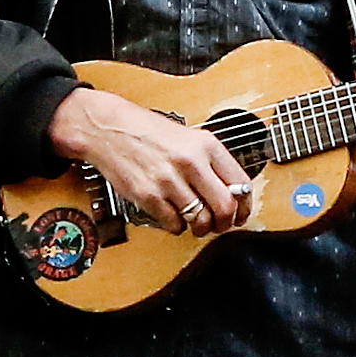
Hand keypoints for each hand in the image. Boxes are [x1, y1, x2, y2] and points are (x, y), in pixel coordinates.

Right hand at [52, 81, 251, 233]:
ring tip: (195, 222)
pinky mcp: (148, 196)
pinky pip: (174, 225)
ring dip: (200, 228)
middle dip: (225, 223)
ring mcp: (169, 180)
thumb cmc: (149, 132)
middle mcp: (190, 162)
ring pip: (200, 220)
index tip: (241, 214)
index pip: (241, 183)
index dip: (245, 206)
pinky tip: (173, 215)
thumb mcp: (190, 138)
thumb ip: (211, 162)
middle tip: (220, 225)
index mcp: (206, 145)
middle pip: (225, 207)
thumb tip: (233, 193)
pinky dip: (177, 226)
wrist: (110, 128)